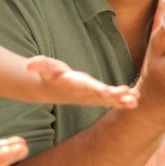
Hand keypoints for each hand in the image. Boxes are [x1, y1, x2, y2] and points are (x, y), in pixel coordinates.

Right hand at [25, 56, 139, 107]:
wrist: (51, 90)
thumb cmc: (50, 75)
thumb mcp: (44, 67)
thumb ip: (39, 64)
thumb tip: (28, 65)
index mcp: (73, 84)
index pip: (85, 87)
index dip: (95, 89)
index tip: (105, 91)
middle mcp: (84, 93)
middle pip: (100, 96)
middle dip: (114, 97)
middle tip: (128, 98)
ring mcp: (91, 96)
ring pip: (108, 100)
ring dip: (122, 100)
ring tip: (135, 101)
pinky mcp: (97, 96)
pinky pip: (111, 100)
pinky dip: (123, 100)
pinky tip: (136, 99)